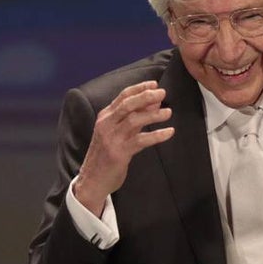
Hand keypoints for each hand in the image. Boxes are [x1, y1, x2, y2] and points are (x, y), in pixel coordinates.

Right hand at [74, 81, 174, 214]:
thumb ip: (134, 117)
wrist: (93, 179)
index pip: (123, 96)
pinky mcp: (119, 153)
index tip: (154, 84)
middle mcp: (107, 124)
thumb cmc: (108, 154)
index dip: (139, 88)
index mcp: (105, 117)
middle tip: (163, 93)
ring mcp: (112, 138)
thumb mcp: (118, 132)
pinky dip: (157, 135)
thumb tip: (154, 102)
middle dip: (146, 96)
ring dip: (153, 115)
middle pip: (128, 104)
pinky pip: (141, 140)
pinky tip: (169, 132)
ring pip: (134, 120)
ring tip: (169, 112)